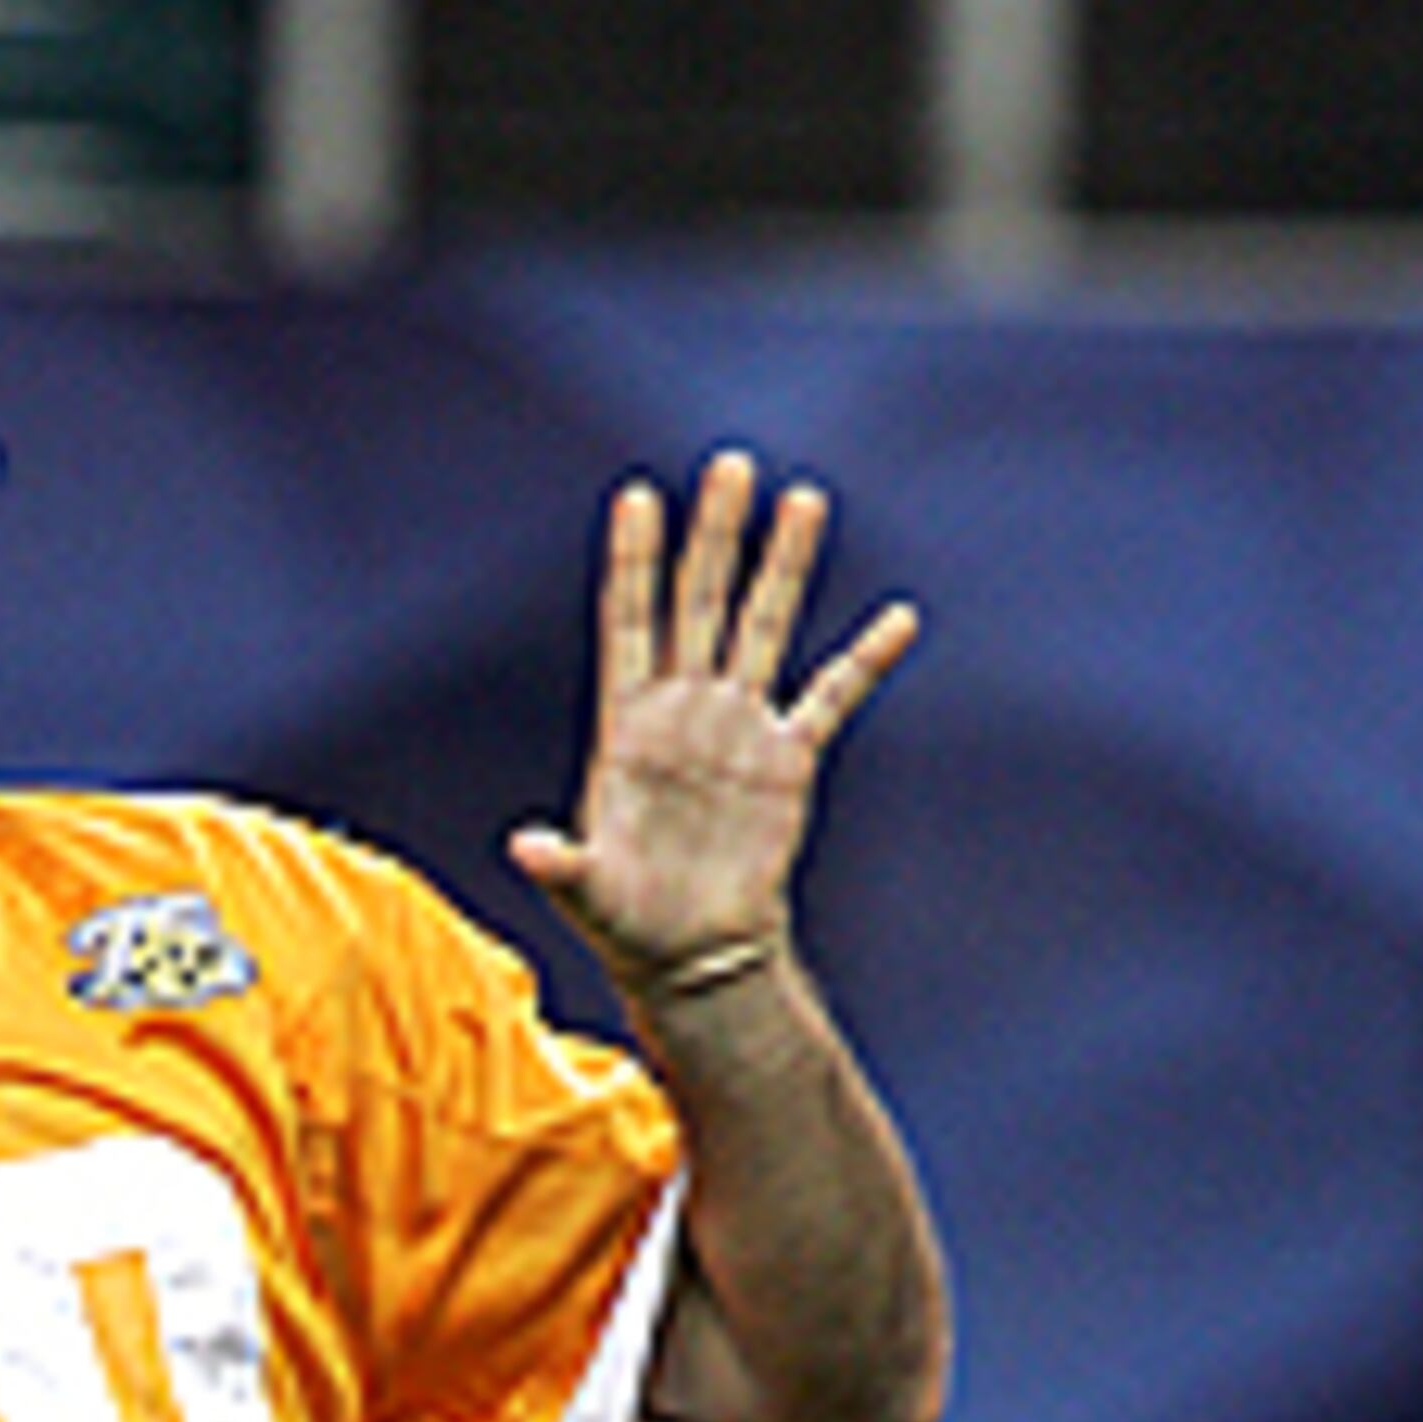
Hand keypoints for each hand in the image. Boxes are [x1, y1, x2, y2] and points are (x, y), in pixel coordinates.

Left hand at [509, 449, 917, 1004]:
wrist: (692, 956)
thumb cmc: (628, 924)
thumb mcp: (587, 895)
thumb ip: (560, 866)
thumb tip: (524, 850)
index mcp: (630, 728)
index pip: (630, 625)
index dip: (635, 562)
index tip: (638, 495)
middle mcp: (686, 712)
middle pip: (701, 604)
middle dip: (715, 536)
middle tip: (729, 465)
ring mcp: (738, 729)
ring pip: (763, 628)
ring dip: (783, 566)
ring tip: (802, 500)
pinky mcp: (787, 761)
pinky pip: (833, 697)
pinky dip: (865, 659)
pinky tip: (898, 618)